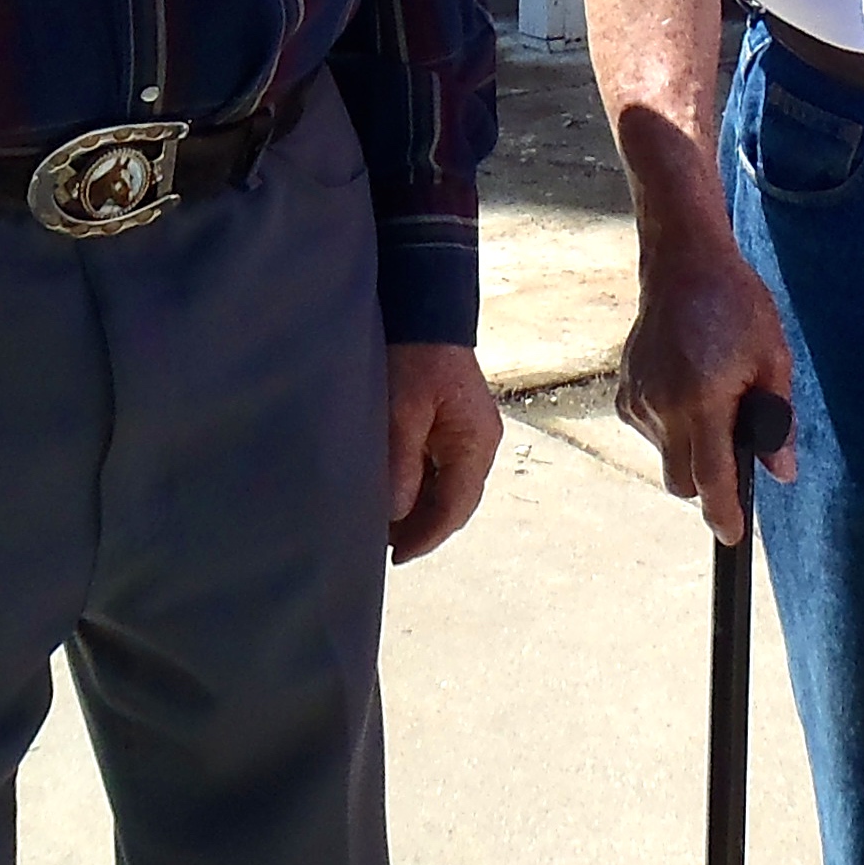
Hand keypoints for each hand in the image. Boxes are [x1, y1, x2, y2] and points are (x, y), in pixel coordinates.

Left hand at [386, 342, 502, 562]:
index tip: (395, 557)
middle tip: (383, 546)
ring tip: (383, 525)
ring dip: (420, 508)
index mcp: (475, 443)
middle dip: (422, 528)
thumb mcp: (402, 409)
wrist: (425, 307)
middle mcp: (480, 442)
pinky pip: (440, 467)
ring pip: (447, 487)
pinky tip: (394, 491)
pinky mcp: (454, 422)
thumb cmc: (415, 355)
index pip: (454, 508)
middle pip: (454, 502)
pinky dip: (420, 485)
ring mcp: (469, 432)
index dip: (425, 537)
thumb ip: (402, 461)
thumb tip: (397, 512)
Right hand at [618, 240, 798, 546]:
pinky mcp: (624, 392)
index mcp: (703, 400)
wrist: (683, 265)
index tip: (733, 536)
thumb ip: (777, 420)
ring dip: (689, 447)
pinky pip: (650, 432)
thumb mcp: (774, 358)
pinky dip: (670, 427)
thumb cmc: (736, 306)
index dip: (724, 514)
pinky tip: (688, 387)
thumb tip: (782, 473)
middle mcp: (662, 405)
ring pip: (665, 457)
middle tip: (733, 441)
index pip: (711, 478)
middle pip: (682, 482)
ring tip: (711, 395)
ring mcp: (638, 400)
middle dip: (707, 481)